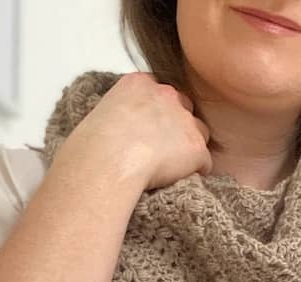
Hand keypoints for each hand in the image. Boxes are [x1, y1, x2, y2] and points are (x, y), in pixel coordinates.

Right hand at [54, 71, 212, 198]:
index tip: (150, 130)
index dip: (159, 114)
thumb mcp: (102, 113)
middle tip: (161, 150)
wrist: (108, 163)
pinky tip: (178, 179)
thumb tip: (125, 130)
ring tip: (171, 167)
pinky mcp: (197, 147)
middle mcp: (167, 95)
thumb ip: (122, 111)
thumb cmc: (95, 146)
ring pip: (199, 133)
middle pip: (185, 109)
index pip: (161, 93)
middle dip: (177, 127)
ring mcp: (185, 120)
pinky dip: (196, 171)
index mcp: (140, 83)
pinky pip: (205, 162)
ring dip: (189, 148)